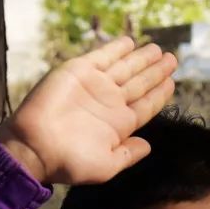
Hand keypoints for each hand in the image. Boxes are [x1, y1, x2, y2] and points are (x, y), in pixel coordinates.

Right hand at [0, 37, 176, 184]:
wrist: (36, 147)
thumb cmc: (71, 163)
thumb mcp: (107, 165)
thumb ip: (129, 155)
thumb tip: (148, 146)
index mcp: (119, 124)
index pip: (146, 105)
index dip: (159, 93)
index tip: (172, 82)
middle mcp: (110, 103)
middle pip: (140, 83)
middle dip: (156, 71)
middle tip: (173, 59)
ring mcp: (95, 86)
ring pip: (126, 68)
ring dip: (142, 58)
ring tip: (159, 49)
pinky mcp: (79, 71)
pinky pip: (102, 56)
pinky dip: (116, 49)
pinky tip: (131, 43)